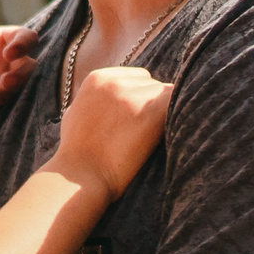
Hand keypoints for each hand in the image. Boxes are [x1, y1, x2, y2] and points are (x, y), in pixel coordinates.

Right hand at [55, 64, 171, 196]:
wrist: (81, 176)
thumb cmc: (77, 153)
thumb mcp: (76, 113)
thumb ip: (95, 99)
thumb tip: (111, 95)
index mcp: (98, 78)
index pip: (137, 77)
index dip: (140, 99)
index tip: (135, 120)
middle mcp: (116, 81)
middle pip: (152, 85)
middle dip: (151, 105)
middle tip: (141, 132)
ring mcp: (134, 95)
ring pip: (167, 95)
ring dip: (162, 115)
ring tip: (148, 139)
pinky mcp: (152, 110)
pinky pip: (176, 103)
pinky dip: (176, 118)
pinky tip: (162, 136)